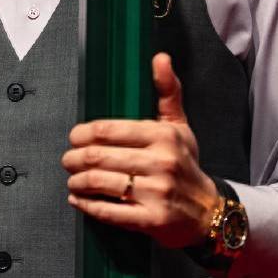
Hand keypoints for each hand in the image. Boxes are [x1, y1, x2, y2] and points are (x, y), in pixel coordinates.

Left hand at [61, 52, 221, 248]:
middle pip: (97, 156)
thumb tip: (159, 57)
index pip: (106, 131)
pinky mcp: (152, 219)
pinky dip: (85, 205)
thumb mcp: (180, 127)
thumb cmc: (187, 165)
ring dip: (76, 181)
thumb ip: (167, 92)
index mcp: (163, 136)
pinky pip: (108, 212)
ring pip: (98, 183)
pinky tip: (78, 199)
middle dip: (73, 159)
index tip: (74, 139)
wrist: (210, 212)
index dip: (81, 135)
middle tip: (68, 161)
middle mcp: (162, 162)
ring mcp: (157, 192)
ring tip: (73, 179)